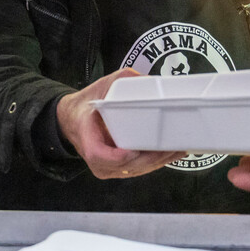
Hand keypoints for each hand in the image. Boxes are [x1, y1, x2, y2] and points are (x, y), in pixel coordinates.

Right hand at [57, 68, 184, 178]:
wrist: (71, 120)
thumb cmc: (86, 105)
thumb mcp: (100, 87)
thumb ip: (121, 81)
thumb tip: (147, 80)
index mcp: (87, 139)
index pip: (99, 155)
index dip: (118, 157)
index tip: (134, 150)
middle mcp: (96, 160)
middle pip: (126, 166)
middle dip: (151, 159)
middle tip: (171, 146)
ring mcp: (107, 168)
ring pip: (135, 170)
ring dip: (157, 163)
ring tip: (178, 150)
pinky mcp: (117, 170)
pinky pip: (136, 170)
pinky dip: (154, 164)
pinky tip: (170, 155)